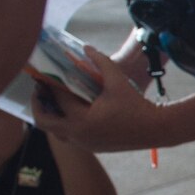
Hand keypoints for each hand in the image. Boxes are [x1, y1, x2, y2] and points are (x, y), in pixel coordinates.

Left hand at [29, 39, 173, 152]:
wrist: (156, 130)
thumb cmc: (136, 105)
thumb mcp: (117, 80)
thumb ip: (99, 61)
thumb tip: (85, 47)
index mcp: (82, 120)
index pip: (58, 100)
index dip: (49, 84)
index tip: (42, 73)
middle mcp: (79, 135)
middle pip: (45, 123)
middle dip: (38, 105)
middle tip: (39, 90)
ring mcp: (85, 144)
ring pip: (55, 132)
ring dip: (50, 116)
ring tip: (51, 100)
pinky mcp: (92, 147)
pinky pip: (68, 136)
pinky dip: (63, 123)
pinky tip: (68, 109)